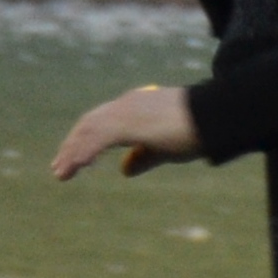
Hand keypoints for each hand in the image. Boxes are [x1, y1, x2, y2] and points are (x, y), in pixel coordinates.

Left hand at [47, 83, 203, 180]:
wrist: (217, 116)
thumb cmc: (196, 130)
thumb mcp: (165, 147)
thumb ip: (144, 156)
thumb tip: (125, 170)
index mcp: (135, 107)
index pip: (101, 121)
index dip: (84, 140)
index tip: (72, 158)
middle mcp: (127, 105)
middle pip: (89, 123)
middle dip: (73, 145)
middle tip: (59, 168)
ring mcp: (127, 111)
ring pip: (89, 130)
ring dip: (74, 152)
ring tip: (62, 172)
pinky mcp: (130, 122)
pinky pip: (98, 137)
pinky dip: (84, 152)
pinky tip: (76, 166)